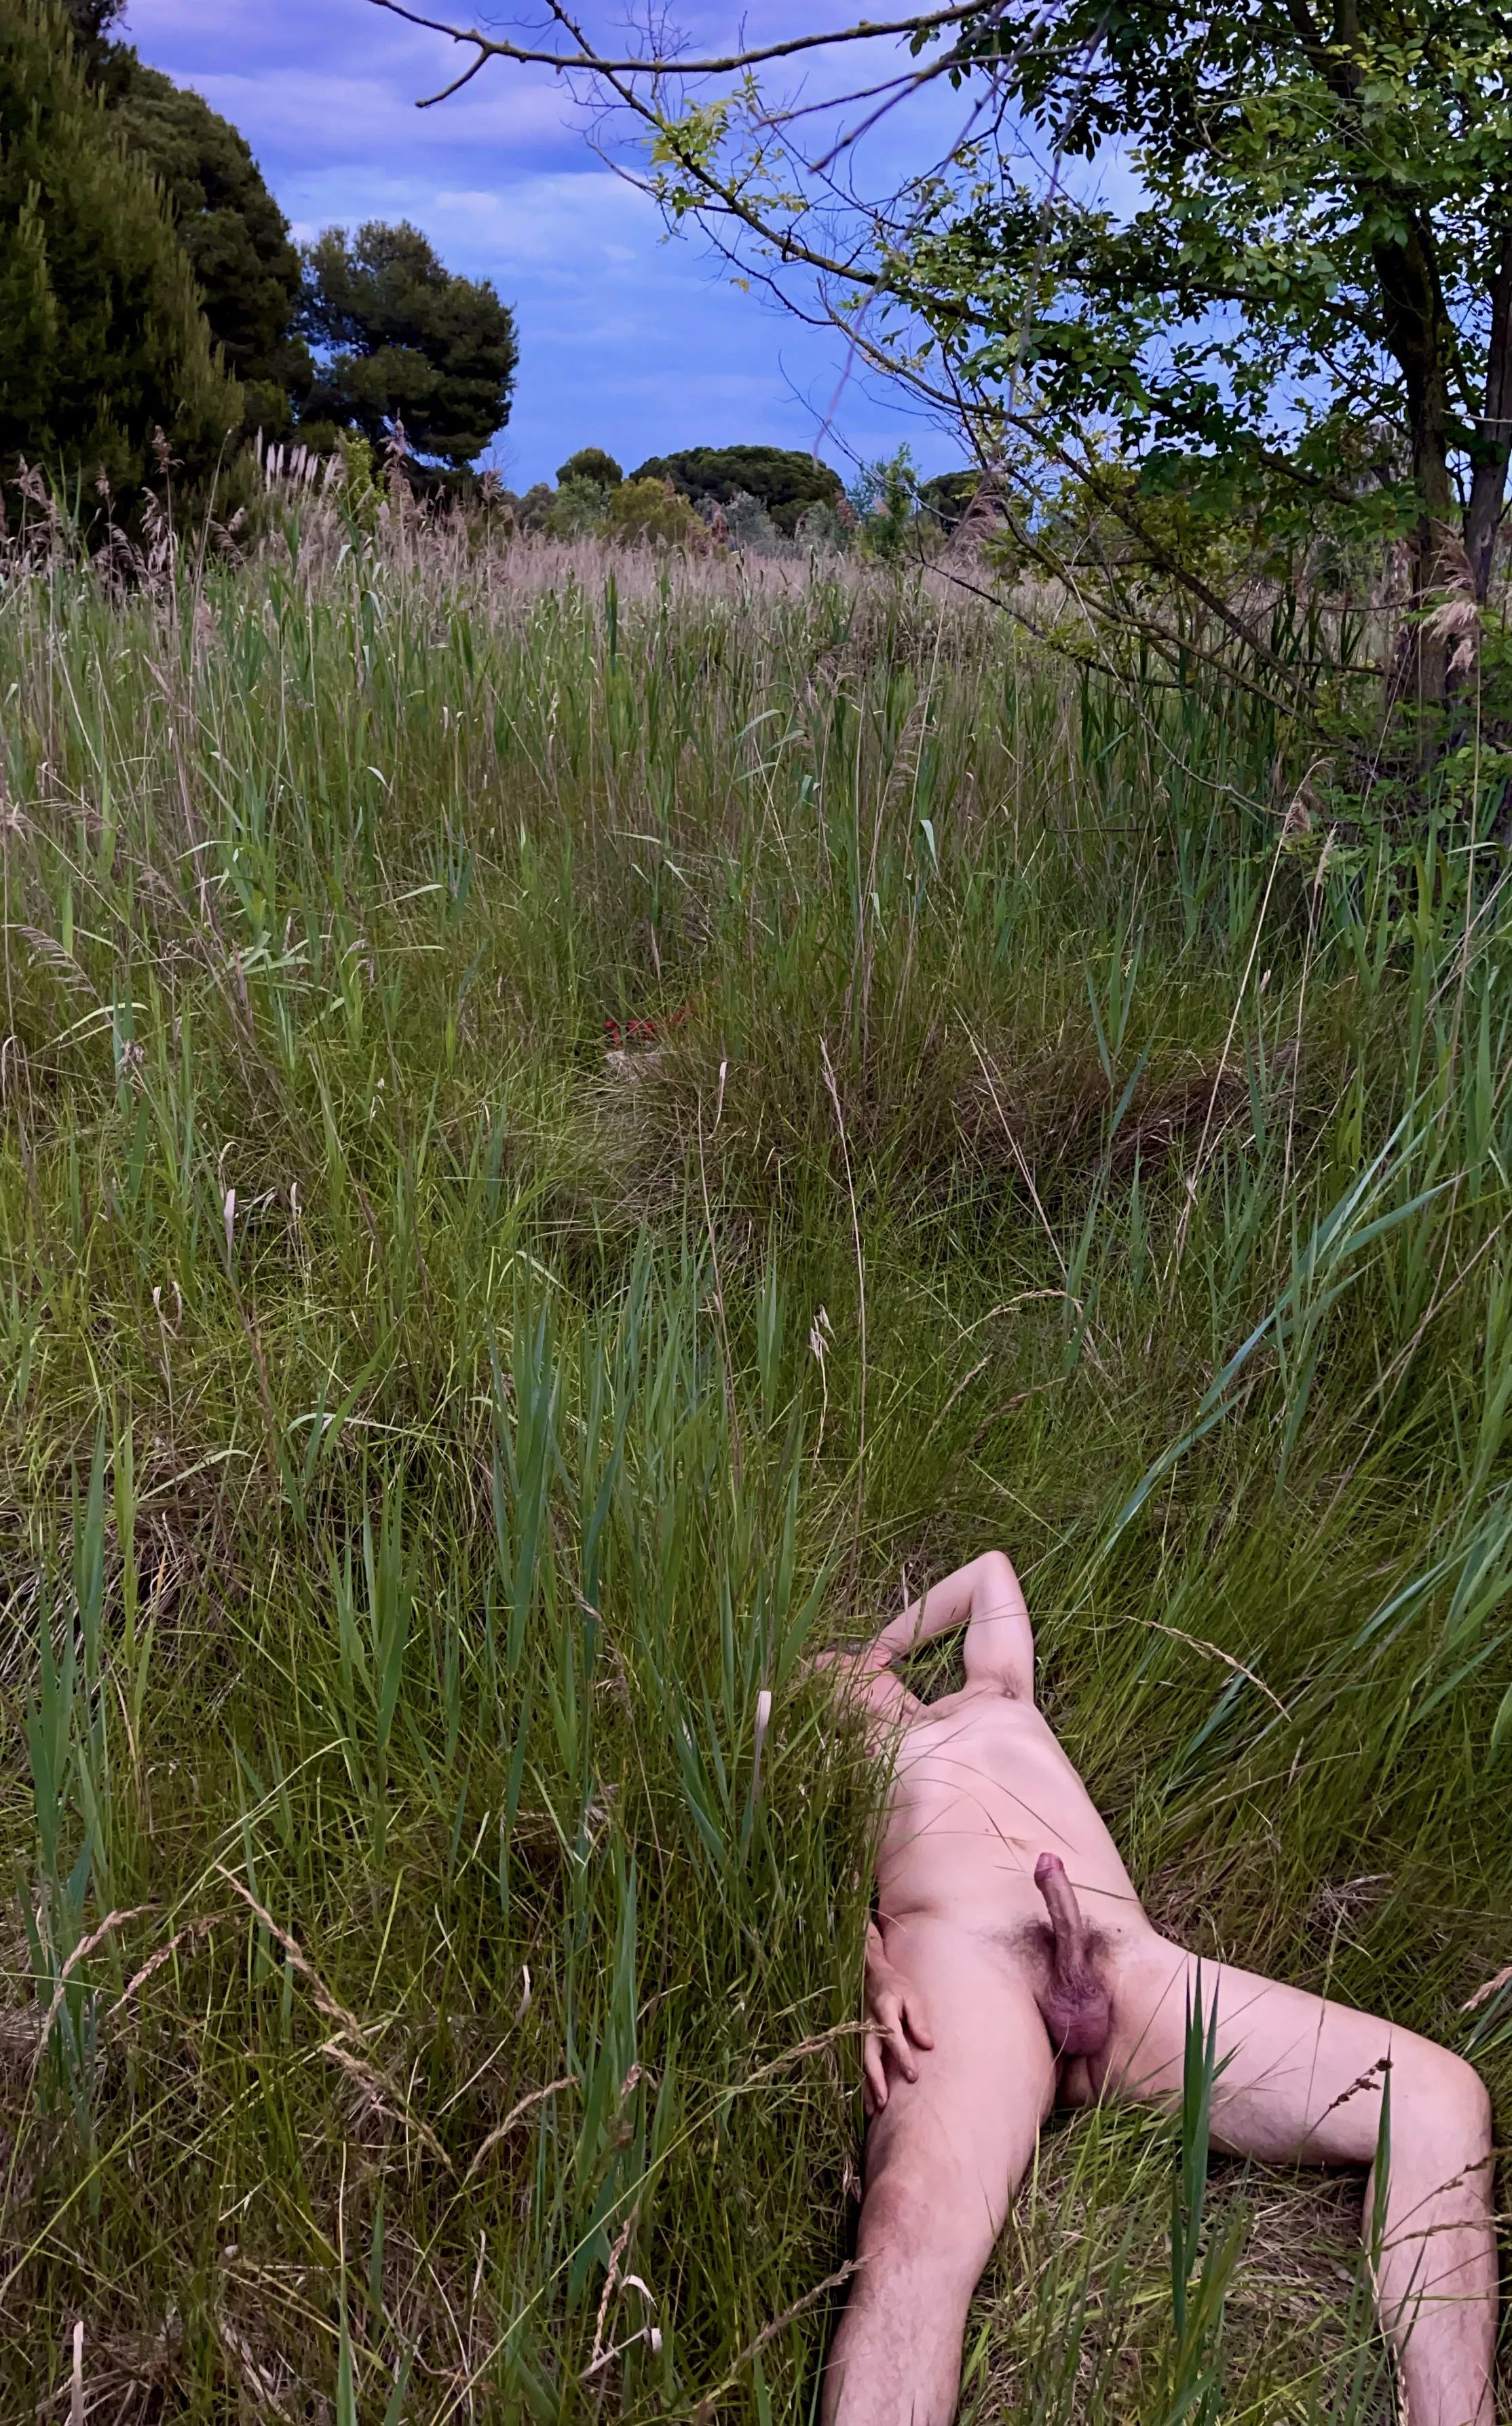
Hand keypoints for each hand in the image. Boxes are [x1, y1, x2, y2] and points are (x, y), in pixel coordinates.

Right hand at [863, 1925, 933, 2114]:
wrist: (872, 1974)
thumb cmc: (896, 1986)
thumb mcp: (912, 1997)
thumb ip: (918, 2021)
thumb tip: (928, 2046)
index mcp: (883, 2012)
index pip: (893, 2039)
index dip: (903, 2058)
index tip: (913, 2077)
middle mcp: (867, 2025)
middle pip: (870, 2056)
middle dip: (876, 2080)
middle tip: (884, 2103)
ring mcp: (859, 2032)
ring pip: (861, 2063)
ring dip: (866, 2086)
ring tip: (872, 2110)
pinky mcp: (857, 2038)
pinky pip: (858, 2062)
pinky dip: (861, 2081)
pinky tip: (866, 2099)